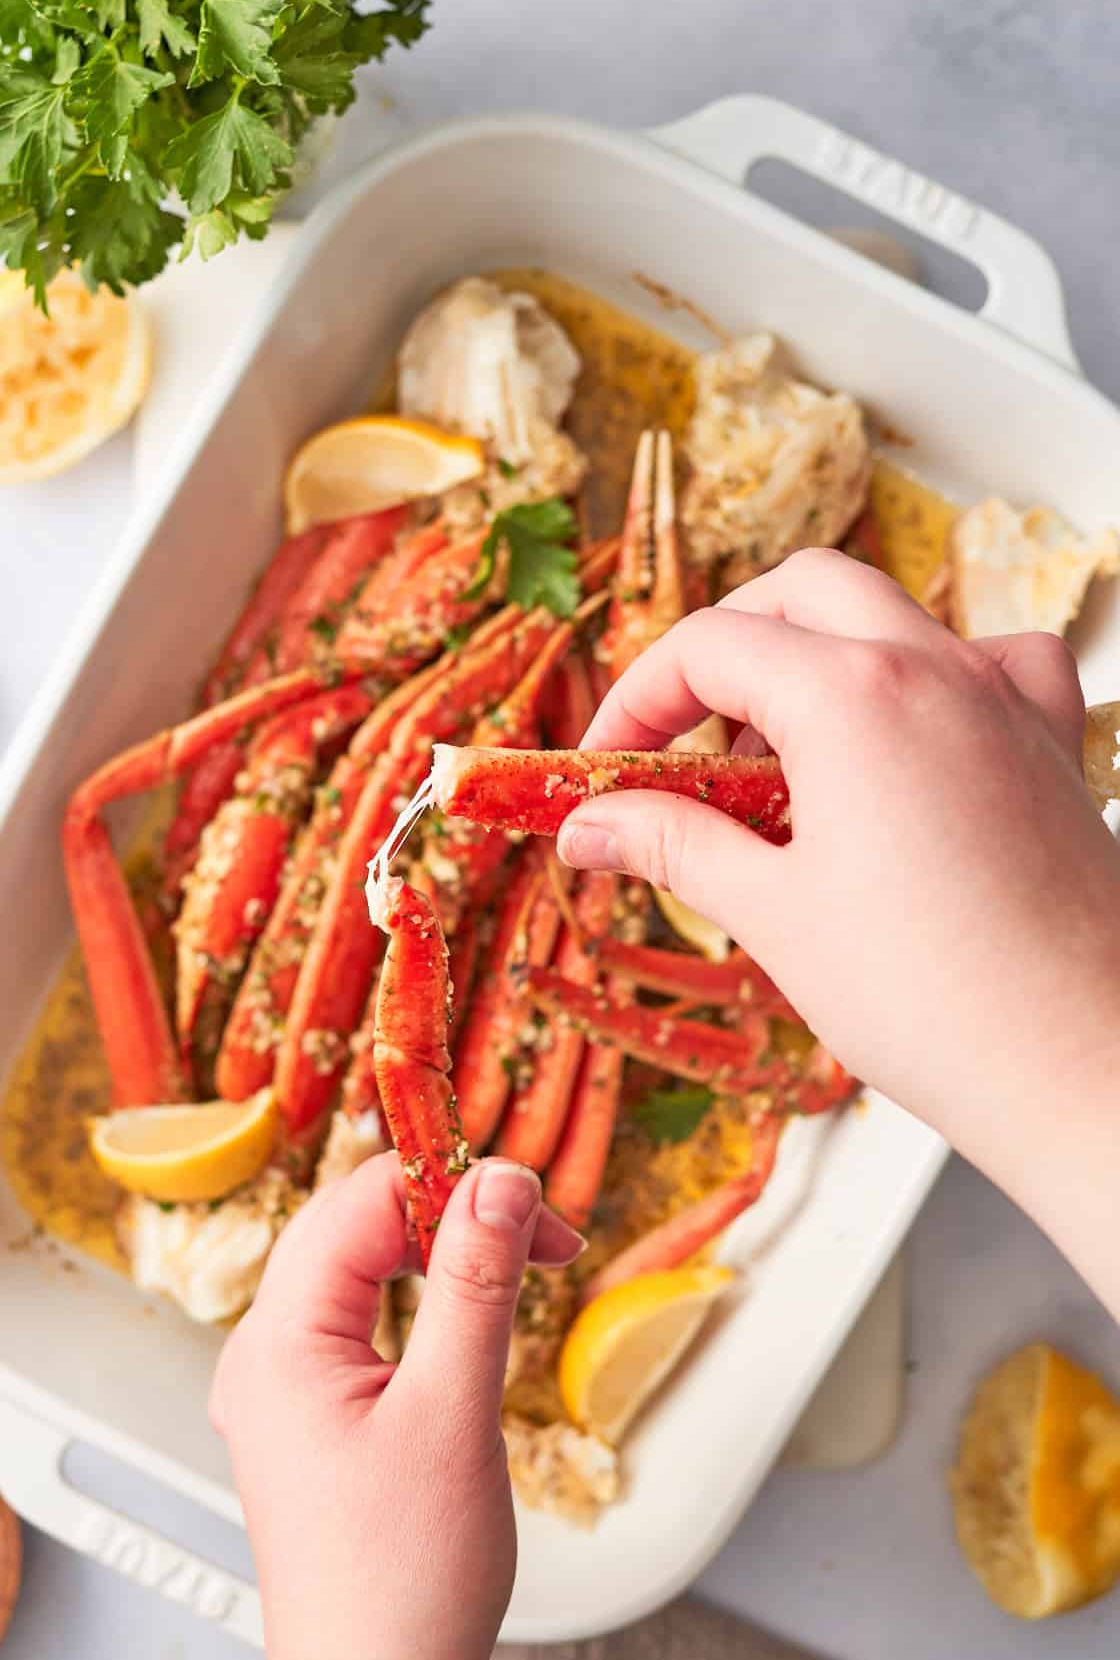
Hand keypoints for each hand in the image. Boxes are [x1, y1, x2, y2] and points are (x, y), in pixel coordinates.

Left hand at [211, 1154, 582, 1659]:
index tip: (531, 1199)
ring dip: (437, 1256)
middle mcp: (264, 1359)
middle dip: (446, 1214)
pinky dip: (421, 1305)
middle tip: (537, 1231)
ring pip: (357, 1274)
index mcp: (276, 1345)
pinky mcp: (312, 1423)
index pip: (355, 1206)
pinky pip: (360, 1325)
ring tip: (515, 1265)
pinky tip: (466, 1318)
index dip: (446, 1186)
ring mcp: (283, 1393)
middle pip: (350, 1230)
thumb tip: (500, 1187)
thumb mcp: (452, 1412)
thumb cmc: (401, 1583)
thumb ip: (476, 1284)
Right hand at [557, 548, 1119, 1309]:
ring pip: (893, 616)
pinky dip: (934, 676)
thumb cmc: (934, 1000)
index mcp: (854, 697)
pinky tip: (910, 738)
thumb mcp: (773, 915)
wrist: (1080, 1066)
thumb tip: (588, 824)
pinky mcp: (1051, 746)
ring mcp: (1005, 701)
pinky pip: (992, 662)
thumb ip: (673, 843)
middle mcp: (936, 670)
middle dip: (724, 648)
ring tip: (782, 758)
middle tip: (680, 738)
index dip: (638, 700)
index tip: (607, 766)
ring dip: (818, 658)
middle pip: (801, 592)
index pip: (711, 645)